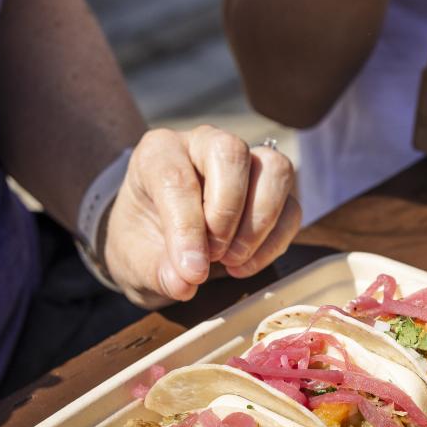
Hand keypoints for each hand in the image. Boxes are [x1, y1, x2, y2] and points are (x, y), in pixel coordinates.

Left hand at [101, 126, 300, 305]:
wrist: (159, 245)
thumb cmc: (142, 242)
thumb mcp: (136, 262)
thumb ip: (158, 272)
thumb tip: (185, 282)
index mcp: (158, 153)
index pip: (177, 177)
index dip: (188, 227)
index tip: (192, 270)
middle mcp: (203, 145)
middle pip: (231, 153)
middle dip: (227, 212)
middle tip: (213, 255)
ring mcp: (245, 162)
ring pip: (274, 169)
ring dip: (259, 223)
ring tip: (232, 260)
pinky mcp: (272, 189)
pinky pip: (291, 208)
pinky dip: (274, 243)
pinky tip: (245, 264)